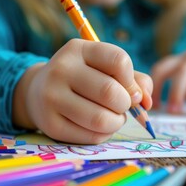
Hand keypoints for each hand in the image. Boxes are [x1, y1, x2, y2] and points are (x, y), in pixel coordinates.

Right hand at [13, 39, 152, 143]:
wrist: (38, 93)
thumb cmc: (83, 79)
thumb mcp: (104, 68)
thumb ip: (133, 80)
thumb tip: (147, 103)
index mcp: (78, 49)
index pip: (119, 61)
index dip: (132, 81)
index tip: (130, 90)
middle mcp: (61, 69)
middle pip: (111, 92)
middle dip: (125, 105)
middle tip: (121, 107)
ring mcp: (52, 97)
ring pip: (101, 119)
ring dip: (116, 123)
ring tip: (112, 118)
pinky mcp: (50, 124)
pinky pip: (91, 137)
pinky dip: (103, 135)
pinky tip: (97, 127)